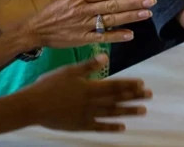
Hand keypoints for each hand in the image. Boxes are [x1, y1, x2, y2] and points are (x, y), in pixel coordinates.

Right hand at [21, 0, 155, 47]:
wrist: (33, 29)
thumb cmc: (50, 8)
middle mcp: (83, 9)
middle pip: (113, 5)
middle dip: (134, 3)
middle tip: (151, 1)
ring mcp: (83, 25)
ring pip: (111, 20)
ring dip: (130, 17)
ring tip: (146, 14)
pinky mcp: (82, 39)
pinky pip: (102, 37)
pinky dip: (116, 36)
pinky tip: (130, 34)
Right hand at [25, 54, 150, 131]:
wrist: (35, 106)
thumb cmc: (49, 85)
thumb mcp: (68, 70)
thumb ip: (87, 65)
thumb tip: (105, 57)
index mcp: (90, 86)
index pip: (114, 85)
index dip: (129, 85)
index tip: (142, 84)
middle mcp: (92, 102)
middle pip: (117, 99)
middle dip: (134, 97)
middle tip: (149, 96)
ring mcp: (88, 115)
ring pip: (112, 113)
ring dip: (128, 112)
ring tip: (142, 111)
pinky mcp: (81, 125)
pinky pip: (100, 127)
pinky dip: (111, 127)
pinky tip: (122, 127)